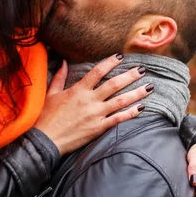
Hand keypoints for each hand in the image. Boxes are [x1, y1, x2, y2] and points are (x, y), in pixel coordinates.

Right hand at [35, 54, 152, 155]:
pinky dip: (131, 113)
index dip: (110, 62)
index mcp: (78, 90)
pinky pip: (118, 119)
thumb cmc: (47, 117)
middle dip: (130, 76)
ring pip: (120, 101)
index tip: (121, 57)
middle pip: (114, 84)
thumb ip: (59, 77)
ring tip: (149, 87)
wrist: (46, 140)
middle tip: (142, 69)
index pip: (98, 72)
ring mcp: (95, 114)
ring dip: (136, 93)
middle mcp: (90, 100)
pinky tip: (141, 108)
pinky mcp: (98, 128)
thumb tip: (62, 61)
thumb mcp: (51, 94)